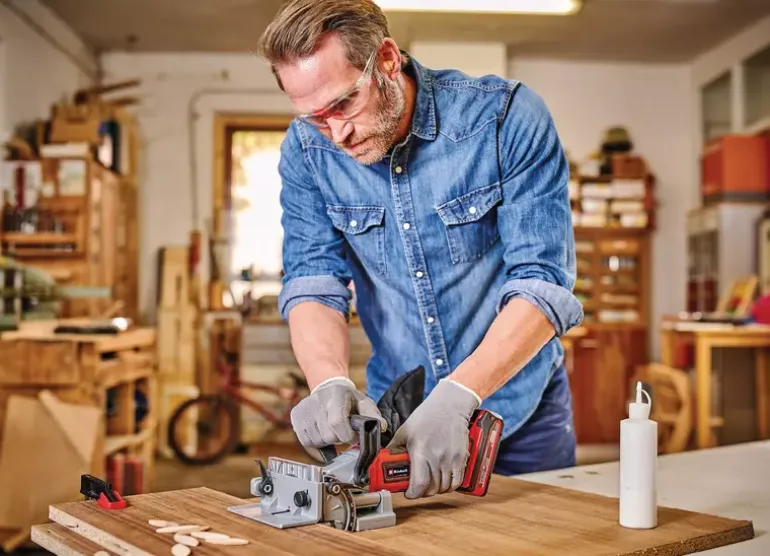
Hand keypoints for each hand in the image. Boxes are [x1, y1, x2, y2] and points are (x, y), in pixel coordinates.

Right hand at [290, 376, 386, 446]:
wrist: (327, 387)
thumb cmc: (347, 399)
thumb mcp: (363, 402)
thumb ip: (373, 415)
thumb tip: (381, 427)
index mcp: (336, 395)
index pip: (337, 423)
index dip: (347, 435)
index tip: (352, 435)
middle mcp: (317, 400)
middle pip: (328, 435)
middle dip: (338, 438)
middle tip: (342, 431)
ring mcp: (304, 408)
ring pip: (317, 440)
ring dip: (327, 440)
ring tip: (331, 429)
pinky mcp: (295, 416)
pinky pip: (306, 441)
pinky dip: (316, 441)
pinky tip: (321, 430)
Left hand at [386, 379, 480, 498]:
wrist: (449, 406)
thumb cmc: (426, 416)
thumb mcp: (405, 431)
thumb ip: (394, 448)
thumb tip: (384, 461)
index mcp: (420, 451)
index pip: (419, 484)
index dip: (413, 494)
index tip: (408, 493)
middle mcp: (437, 457)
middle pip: (432, 488)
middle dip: (422, 492)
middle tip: (417, 487)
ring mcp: (451, 459)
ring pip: (444, 487)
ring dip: (435, 489)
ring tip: (429, 483)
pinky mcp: (462, 458)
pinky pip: (456, 482)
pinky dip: (449, 486)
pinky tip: (443, 481)